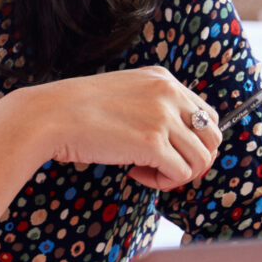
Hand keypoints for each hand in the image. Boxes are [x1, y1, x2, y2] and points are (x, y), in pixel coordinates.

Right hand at [0, 65, 219, 191]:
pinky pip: (180, 173)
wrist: (48, 116)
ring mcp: (163, 118)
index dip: (192, 140)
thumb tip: (170, 137)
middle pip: (213, 137)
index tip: (166, 150)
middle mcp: (170, 94)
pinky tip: (135, 173)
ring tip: (147, 172)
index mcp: (164, 79)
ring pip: (201, 159)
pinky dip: (162, 182)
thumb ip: (151, 105)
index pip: (206, 114)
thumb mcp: (123, 93)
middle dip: (194, 159)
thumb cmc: (75, 109)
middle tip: (165, 167)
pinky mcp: (153, 143)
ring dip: (177, 173)